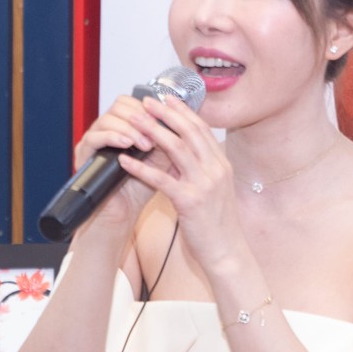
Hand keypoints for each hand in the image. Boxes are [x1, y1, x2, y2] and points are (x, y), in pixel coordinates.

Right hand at [72, 93, 174, 230]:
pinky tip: (126, 145)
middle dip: (142, 118)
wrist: (126, 209)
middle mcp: (107, 127)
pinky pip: (94, 137)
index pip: (134, 101)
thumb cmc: (142, 185)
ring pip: (107, 118)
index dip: (150, 109)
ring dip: (129, 129)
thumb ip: (170, 138)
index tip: (166, 121)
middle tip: (156, 135)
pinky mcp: (83, 153)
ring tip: (144, 144)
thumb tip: (187, 120)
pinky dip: (112, 138)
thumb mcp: (162, 157)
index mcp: (124, 124)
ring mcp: (93, 138)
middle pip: (120, 105)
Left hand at [116, 95, 242, 270]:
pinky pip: (161, 179)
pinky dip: (141, 167)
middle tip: (147, 102)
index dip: (184, 112)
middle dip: (167, 114)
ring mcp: (204, 184)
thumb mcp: (216, 191)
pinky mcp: (189, 201)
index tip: (167, 99)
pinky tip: (125, 160)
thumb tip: (184, 153)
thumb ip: (203, 170)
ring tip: (135, 120)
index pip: (202, 129)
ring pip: (177, 149)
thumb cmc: (218, 225)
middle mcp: (216, 170)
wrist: (227, 252)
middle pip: (190, 132)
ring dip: (153, 131)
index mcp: (222, 165)